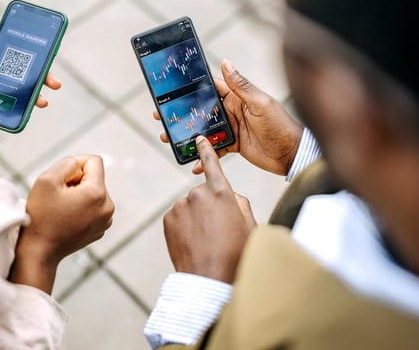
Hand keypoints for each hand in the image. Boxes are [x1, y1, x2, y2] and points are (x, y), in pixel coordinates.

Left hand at [0, 0, 61, 113]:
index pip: (20, 43)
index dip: (37, 46)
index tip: (49, 49)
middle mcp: (3, 63)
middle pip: (30, 64)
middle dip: (45, 72)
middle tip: (54, 81)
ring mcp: (6, 80)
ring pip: (29, 81)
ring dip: (42, 88)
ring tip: (44, 98)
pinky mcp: (6, 95)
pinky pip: (23, 97)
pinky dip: (33, 100)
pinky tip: (39, 103)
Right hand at [9, 155, 113, 293]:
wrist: (39, 252)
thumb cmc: (40, 217)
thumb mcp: (47, 179)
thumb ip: (68, 163)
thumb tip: (80, 165)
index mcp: (98, 194)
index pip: (94, 161)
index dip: (75, 164)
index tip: (62, 179)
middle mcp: (107, 207)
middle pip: (94, 177)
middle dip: (76, 181)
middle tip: (58, 197)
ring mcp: (106, 220)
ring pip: (93, 192)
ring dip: (78, 194)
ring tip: (61, 208)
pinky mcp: (100, 229)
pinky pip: (93, 207)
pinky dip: (80, 208)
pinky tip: (65, 218)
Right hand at [155, 59, 301, 175]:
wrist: (292, 155)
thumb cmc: (281, 126)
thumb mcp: (261, 104)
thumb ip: (242, 86)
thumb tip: (226, 62)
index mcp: (238, 97)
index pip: (212, 88)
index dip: (193, 87)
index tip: (172, 87)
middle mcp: (233, 111)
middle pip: (202, 110)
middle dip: (183, 113)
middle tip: (161, 116)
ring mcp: (232, 128)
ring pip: (204, 130)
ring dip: (188, 134)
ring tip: (169, 138)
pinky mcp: (234, 145)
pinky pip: (214, 149)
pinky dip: (203, 155)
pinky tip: (192, 162)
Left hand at [164, 135, 255, 282]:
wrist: (209, 280)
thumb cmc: (235, 254)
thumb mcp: (250, 226)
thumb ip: (241, 204)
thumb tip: (232, 197)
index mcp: (221, 192)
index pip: (212, 164)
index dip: (207, 150)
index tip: (199, 138)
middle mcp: (197, 194)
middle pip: (204, 193)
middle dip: (210, 206)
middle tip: (219, 231)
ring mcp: (180, 206)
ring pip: (190, 206)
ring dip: (196, 217)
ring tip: (206, 240)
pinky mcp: (168, 219)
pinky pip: (179, 217)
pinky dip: (185, 226)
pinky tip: (194, 242)